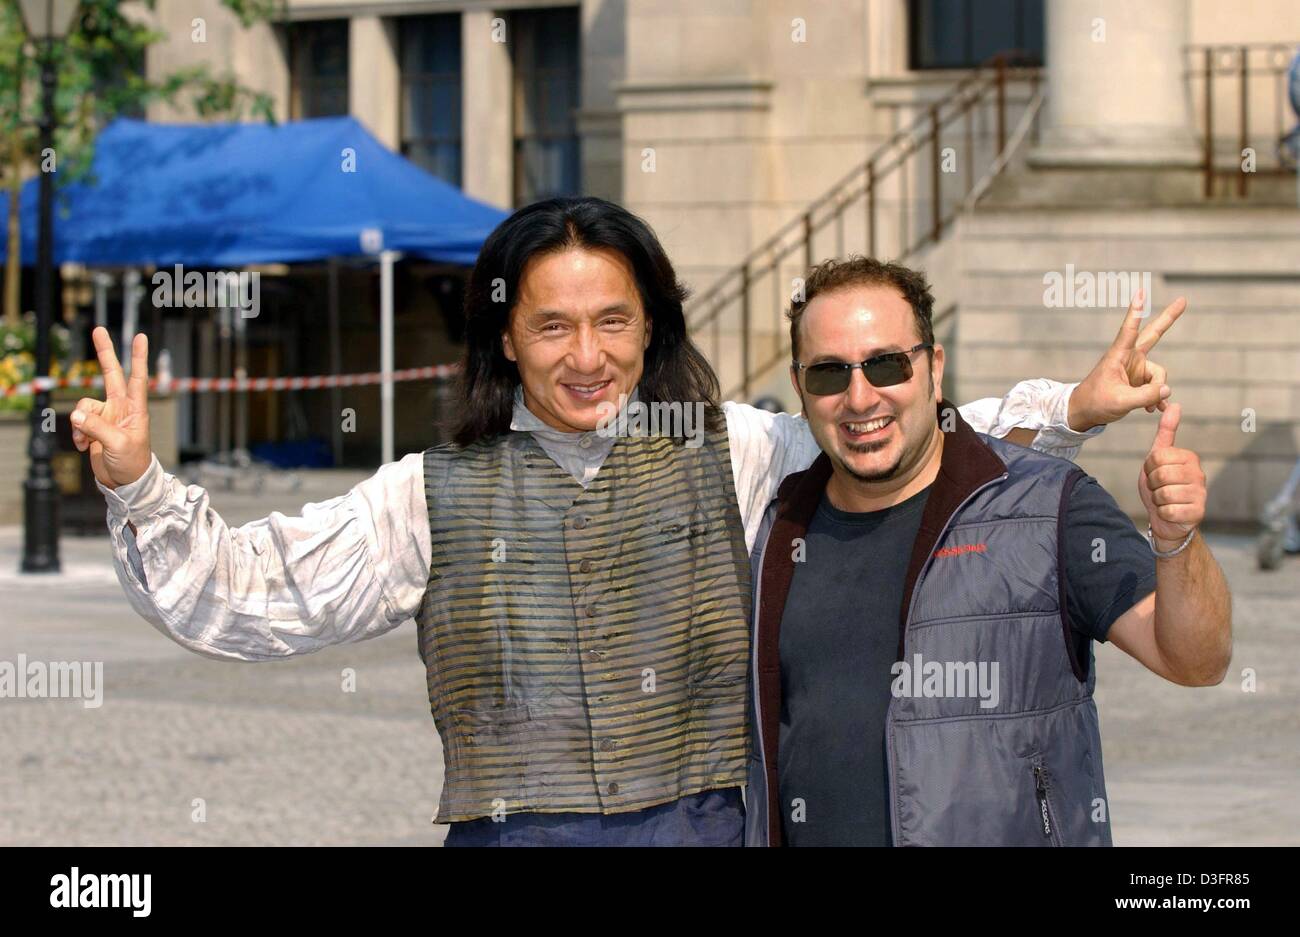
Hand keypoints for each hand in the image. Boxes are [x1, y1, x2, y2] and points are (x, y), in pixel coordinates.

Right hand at [71, 327, 152, 489]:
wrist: (124, 482)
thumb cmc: (132, 462)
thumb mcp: (117, 444)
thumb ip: (97, 427)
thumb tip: (77, 414)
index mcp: (135, 409)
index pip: (137, 378)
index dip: (138, 357)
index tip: (141, 337)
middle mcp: (121, 407)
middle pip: (111, 374)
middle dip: (104, 353)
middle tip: (98, 329)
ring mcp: (106, 416)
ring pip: (84, 406)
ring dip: (81, 423)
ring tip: (88, 441)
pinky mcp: (94, 426)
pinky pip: (78, 421)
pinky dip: (77, 433)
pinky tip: (84, 446)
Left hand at [1068, 290, 1184, 430]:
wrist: (1085, 413)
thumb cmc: (1096, 402)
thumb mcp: (1120, 402)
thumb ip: (1145, 396)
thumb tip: (1167, 390)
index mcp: (1118, 355)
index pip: (1129, 330)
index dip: (1136, 312)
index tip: (1140, 292)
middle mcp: (1130, 358)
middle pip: (1153, 334)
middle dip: (1169, 318)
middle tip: (1183, 300)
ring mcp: (1137, 368)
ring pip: (1159, 375)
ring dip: (1156, 392)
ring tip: (1147, 407)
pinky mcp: (1140, 380)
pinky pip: (1158, 386)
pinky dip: (1158, 398)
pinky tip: (1155, 409)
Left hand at [1138, 403, 1205, 548]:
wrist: (1166, 519)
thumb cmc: (1160, 486)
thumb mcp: (1158, 458)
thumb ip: (1166, 432)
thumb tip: (1174, 404)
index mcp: (1189, 457)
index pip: (1156, 457)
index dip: (1149, 468)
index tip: (1155, 474)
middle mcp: (1198, 473)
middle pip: (1160, 474)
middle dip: (1153, 484)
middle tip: (1159, 488)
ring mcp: (1201, 493)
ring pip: (1164, 493)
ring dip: (1157, 500)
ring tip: (1165, 500)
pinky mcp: (1198, 512)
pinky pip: (1168, 510)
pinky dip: (1163, 513)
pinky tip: (1170, 512)